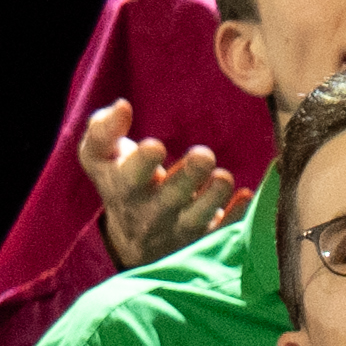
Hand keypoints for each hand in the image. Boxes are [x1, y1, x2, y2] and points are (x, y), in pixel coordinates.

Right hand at [77, 101, 243, 267]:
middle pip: (170, 198)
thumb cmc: (119, 178)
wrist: (133, 236)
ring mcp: (178, 229)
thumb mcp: (99, 156)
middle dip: (188, 176)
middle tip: (203, 154)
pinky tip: (246, 196)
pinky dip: (236, 217)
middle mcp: (151, 211)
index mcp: (125, 186)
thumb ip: (104, 129)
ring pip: (197, 218)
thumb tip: (122, 106)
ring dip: (214, 197)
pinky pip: (221, 233)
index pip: (130, 177)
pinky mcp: (203, 240)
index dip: (142, 163)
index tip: (155, 146)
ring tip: (222, 176)